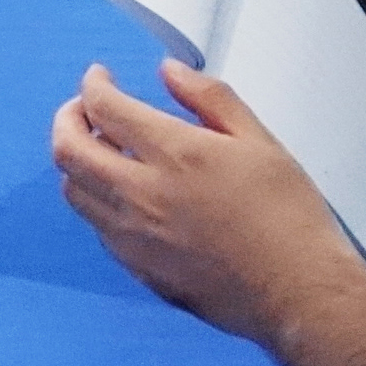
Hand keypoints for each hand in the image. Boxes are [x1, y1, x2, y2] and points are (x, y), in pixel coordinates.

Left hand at [50, 60, 362, 349]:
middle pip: (68, 149)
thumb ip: (209, 98)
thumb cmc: (287, 219)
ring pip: (74, 191)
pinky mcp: (139, 270)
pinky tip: (123, 196)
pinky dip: (98, 202)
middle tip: (84, 110)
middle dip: (68, 118)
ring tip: (101, 151)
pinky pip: (98, 228)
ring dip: (78, 163)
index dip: (93, 85)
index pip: (104, 108)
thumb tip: (169, 72)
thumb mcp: (259, 140)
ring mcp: (134, 237)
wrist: (298, 292)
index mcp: (173, 154)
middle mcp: (142, 195)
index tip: (99, 79)